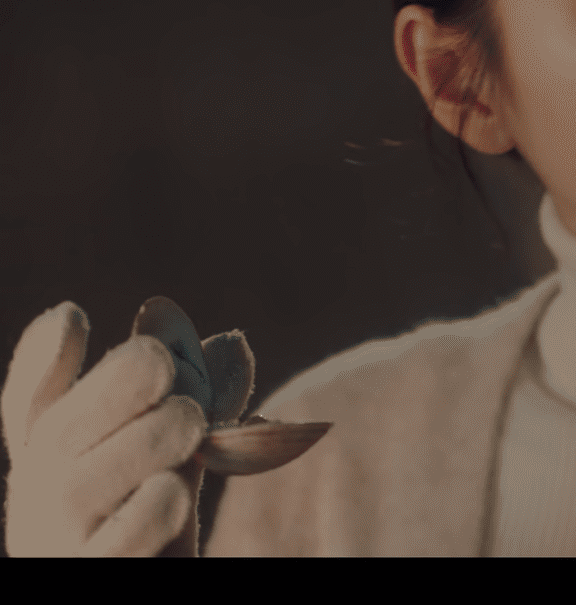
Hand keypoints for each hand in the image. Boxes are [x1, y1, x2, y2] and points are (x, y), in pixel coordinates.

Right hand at [3, 303, 207, 556]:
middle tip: (165, 369)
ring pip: (91, 476)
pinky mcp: (94, 574)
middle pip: (61, 427)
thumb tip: (230, 342)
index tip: (73, 315)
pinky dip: (156, 503)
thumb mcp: (177, 454)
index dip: (40, 358)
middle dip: (118, 385)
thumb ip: (199, 399)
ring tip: (188, 428)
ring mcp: (60, 542)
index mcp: (52, 455)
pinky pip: (129, 531)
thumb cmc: (162, 520)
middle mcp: (41, 496)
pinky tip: (173, 490)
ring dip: (150, 438)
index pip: (27, 400)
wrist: (153, 586)